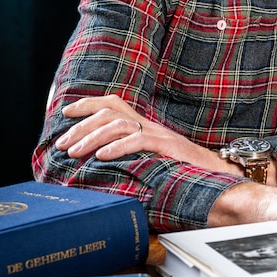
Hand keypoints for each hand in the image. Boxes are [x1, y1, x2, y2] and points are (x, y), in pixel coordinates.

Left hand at [55, 94, 231, 173]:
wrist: (214, 173)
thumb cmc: (181, 169)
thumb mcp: (151, 157)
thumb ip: (130, 153)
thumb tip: (98, 161)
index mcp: (144, 124)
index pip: (113, 103)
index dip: (88, 103)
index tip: (66, 112)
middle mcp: (149, 124)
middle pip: (110, 112)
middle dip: (81, 126)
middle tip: (62, 144)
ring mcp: (158, 134)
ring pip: (119, 124)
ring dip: (92, 137)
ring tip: (74, 152)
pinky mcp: (167, 146)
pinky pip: (138, 140)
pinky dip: (116, 147)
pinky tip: (100, 156)